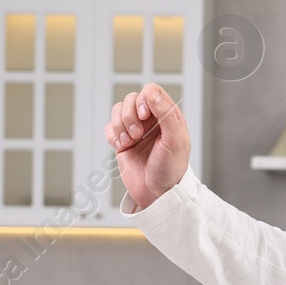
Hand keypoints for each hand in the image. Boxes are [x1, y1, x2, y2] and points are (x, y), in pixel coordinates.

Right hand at [106, 82, 189, 211]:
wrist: (157, 193)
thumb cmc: (171, 169)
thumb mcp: (176, 140)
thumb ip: (166, 114)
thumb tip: (151, 94)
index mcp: (167, 116)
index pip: (151, 91)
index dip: (143, 99)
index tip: (144, 115)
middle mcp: (151, 120)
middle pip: (131, 99)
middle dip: (129, 116)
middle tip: (137, 135)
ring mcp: (135, 129)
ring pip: (118, 111)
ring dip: (119, 125)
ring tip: (129, 142)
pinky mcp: (122, 141)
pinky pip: (109, 127)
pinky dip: (112, 135)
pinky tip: (121, 146)